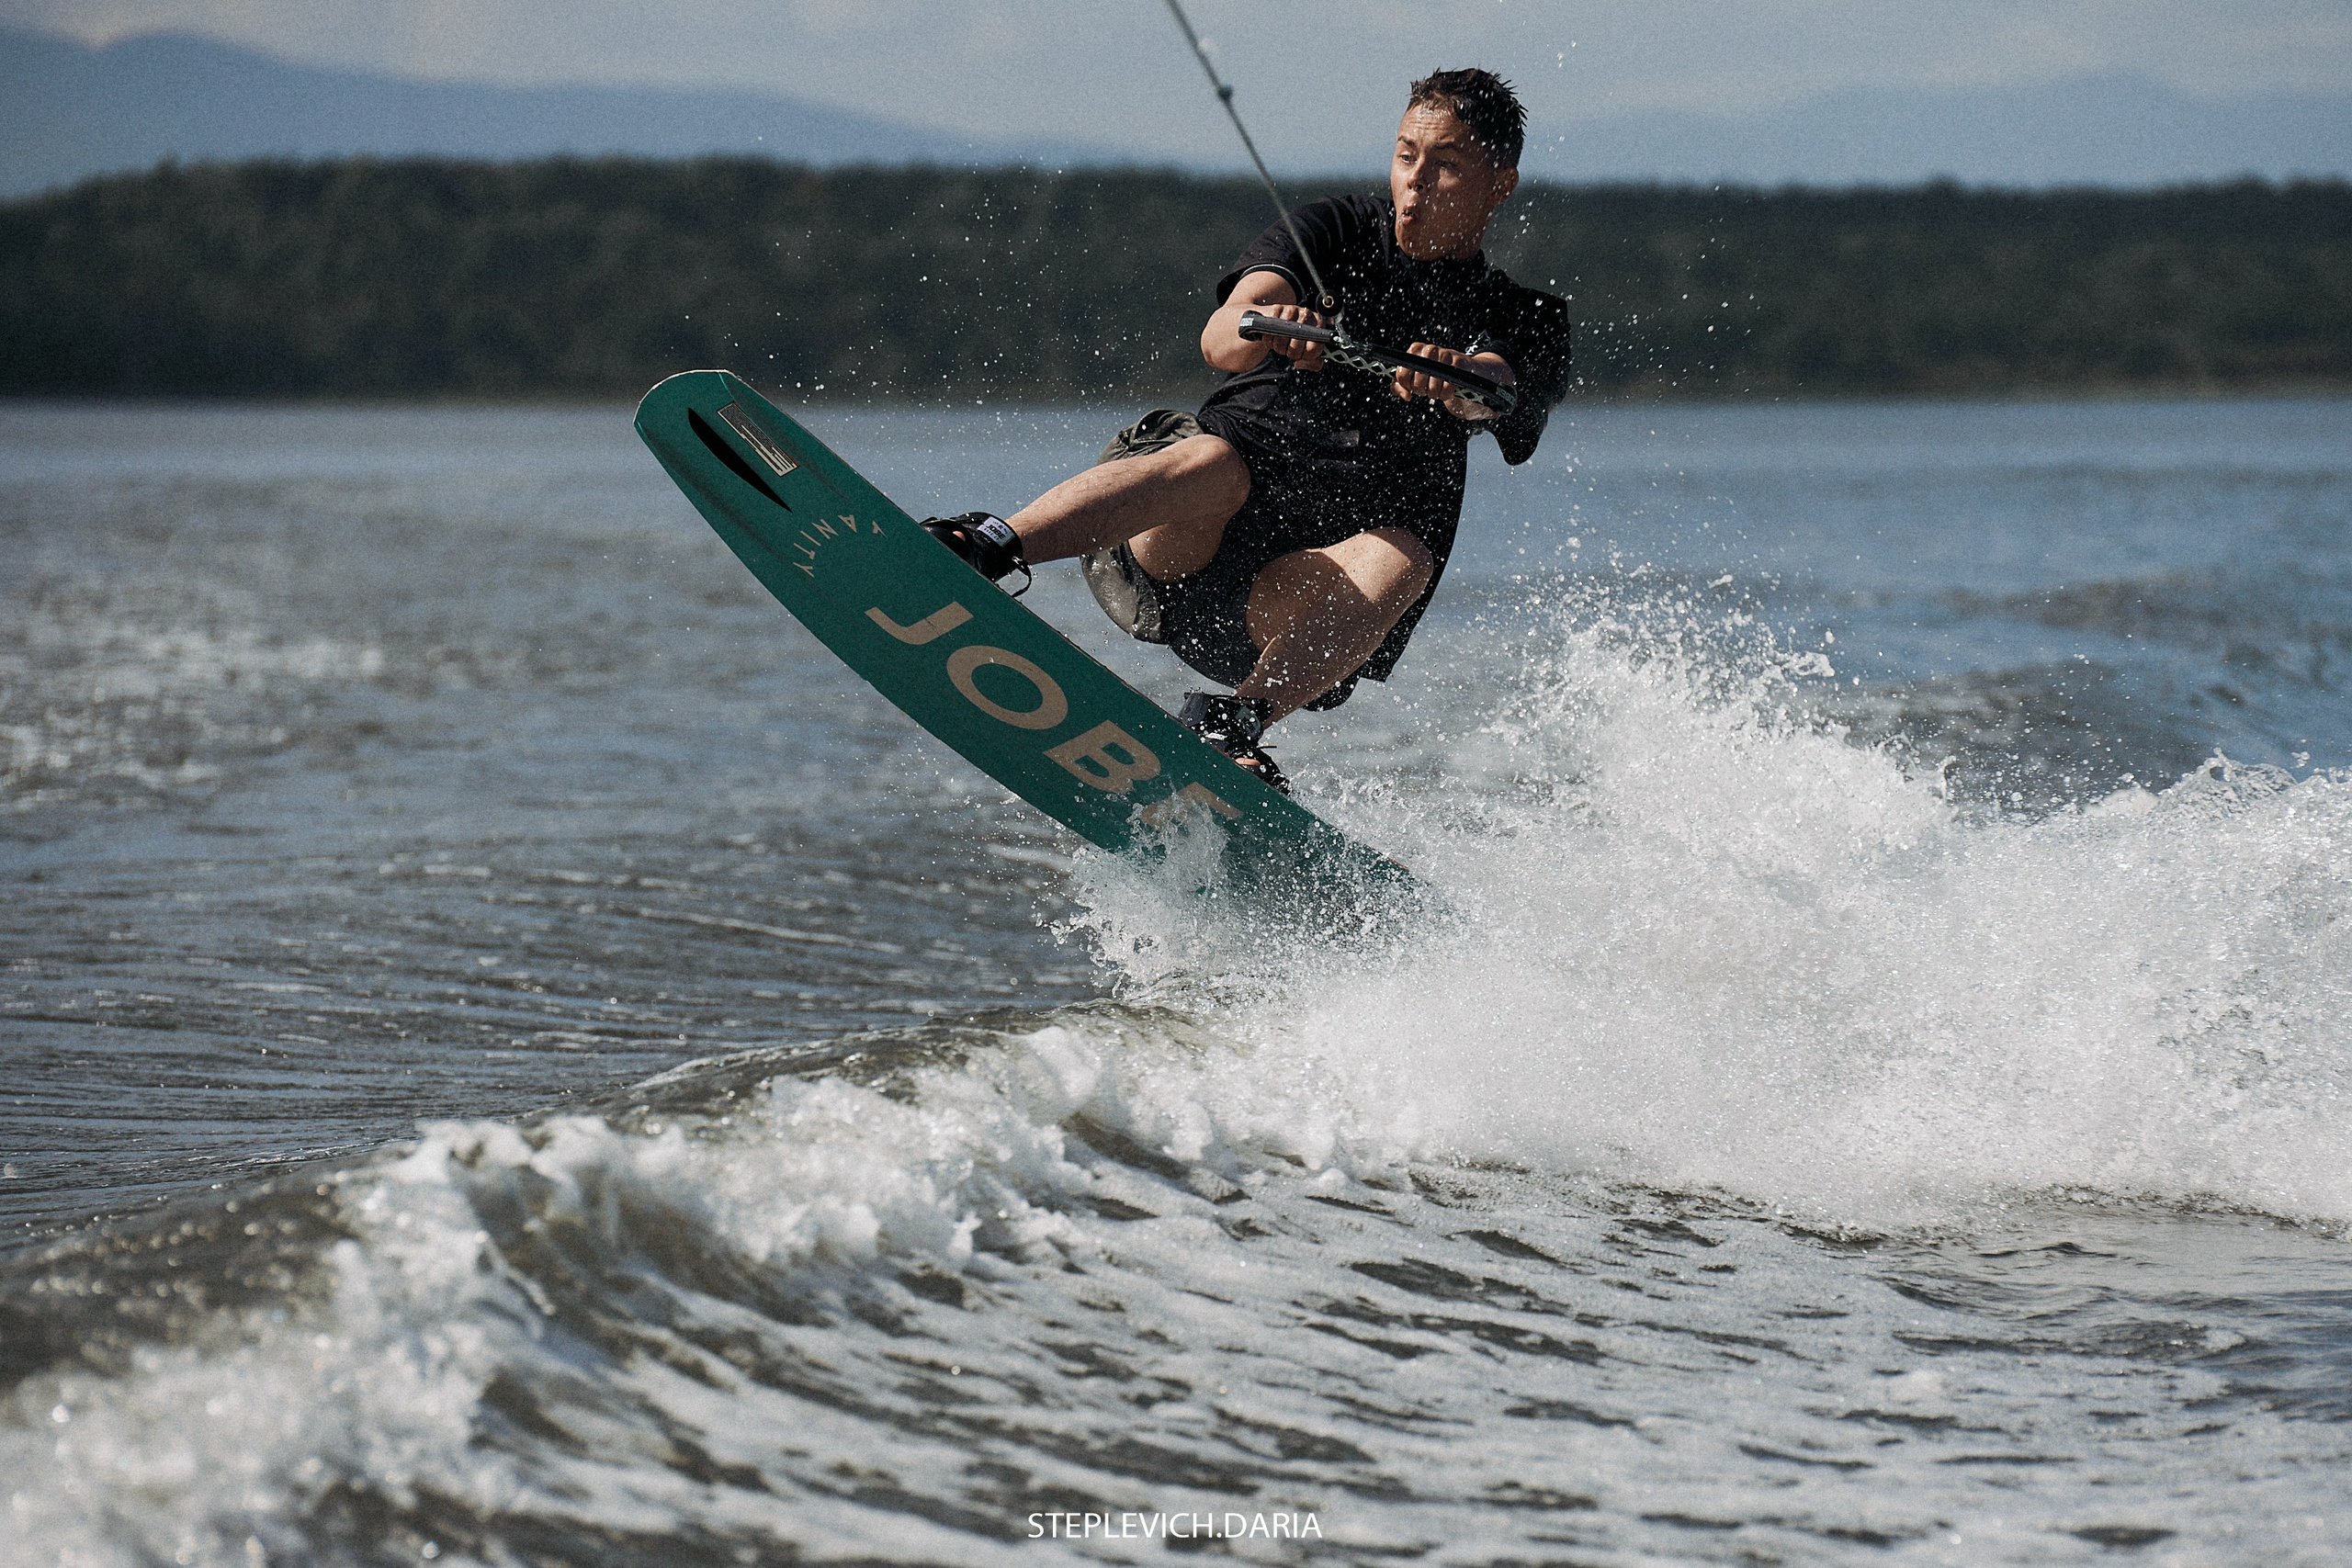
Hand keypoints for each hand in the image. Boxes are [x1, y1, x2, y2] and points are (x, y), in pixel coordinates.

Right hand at [1253, 303, 1327, 371]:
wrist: (1278, 324)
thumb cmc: (1295, 339)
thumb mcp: (1308, 353)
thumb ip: (1312, 364)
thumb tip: (1299, 364)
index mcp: (1318, 327)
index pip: (1313, 348)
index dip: (1303, 355)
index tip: (1300, 355)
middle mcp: (1307, 315)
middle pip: (1297, 344)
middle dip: (1289, 351)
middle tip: (1288, 348)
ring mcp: (1292, 310)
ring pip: (1282, 338)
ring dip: (1278, 346)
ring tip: (1280, 342)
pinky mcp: (1277, 309)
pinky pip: (1271, 331)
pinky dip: (1269, 339)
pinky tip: (1272, 336)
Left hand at [1392, 344, 1514, 419]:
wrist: (1464, 371)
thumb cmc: (1435, 375)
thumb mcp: (1415, 378)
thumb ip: (1400, 387)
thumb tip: (1406, 395)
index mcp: (1416, 350)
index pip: (1403, 370)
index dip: (1405, 384)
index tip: (1410, 388)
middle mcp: (1430, 349)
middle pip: (1418, 375)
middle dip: (1420, 388)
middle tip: (1425, 391)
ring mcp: (1446, 354)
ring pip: (1433, 381)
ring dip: (1433, 393)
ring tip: (1435, 392)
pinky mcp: (1460, 362)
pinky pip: (1448, 384)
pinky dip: (1446, 393)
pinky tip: (1446, 393)